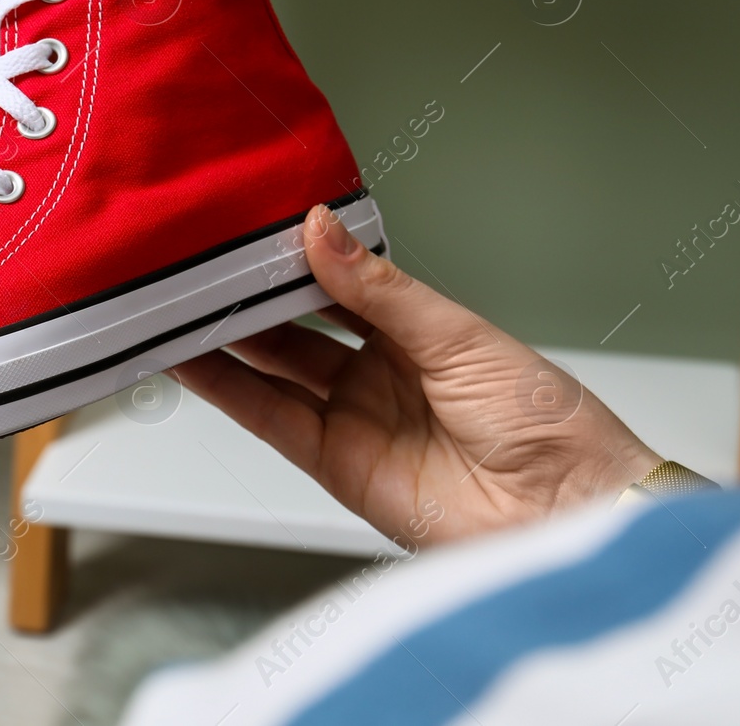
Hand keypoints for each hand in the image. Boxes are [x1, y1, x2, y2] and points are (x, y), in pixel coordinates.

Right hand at [174, 205, 660, 544]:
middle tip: (199, 263)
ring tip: (173, 306)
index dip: (294, 257)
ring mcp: (353, 417)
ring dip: (221, 340)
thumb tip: (322, 231)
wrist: (567, 513)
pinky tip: (191, 361)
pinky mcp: (334, 464)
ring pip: (270, 369)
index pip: (338, 283)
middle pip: (294, 326)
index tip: (249, 227)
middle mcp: (378, 371)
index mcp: (417, 330)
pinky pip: (268, 418)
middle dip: (247, 296)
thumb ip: (379, 289)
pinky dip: (226, 390)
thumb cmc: (547, 423)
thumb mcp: (458, 335)